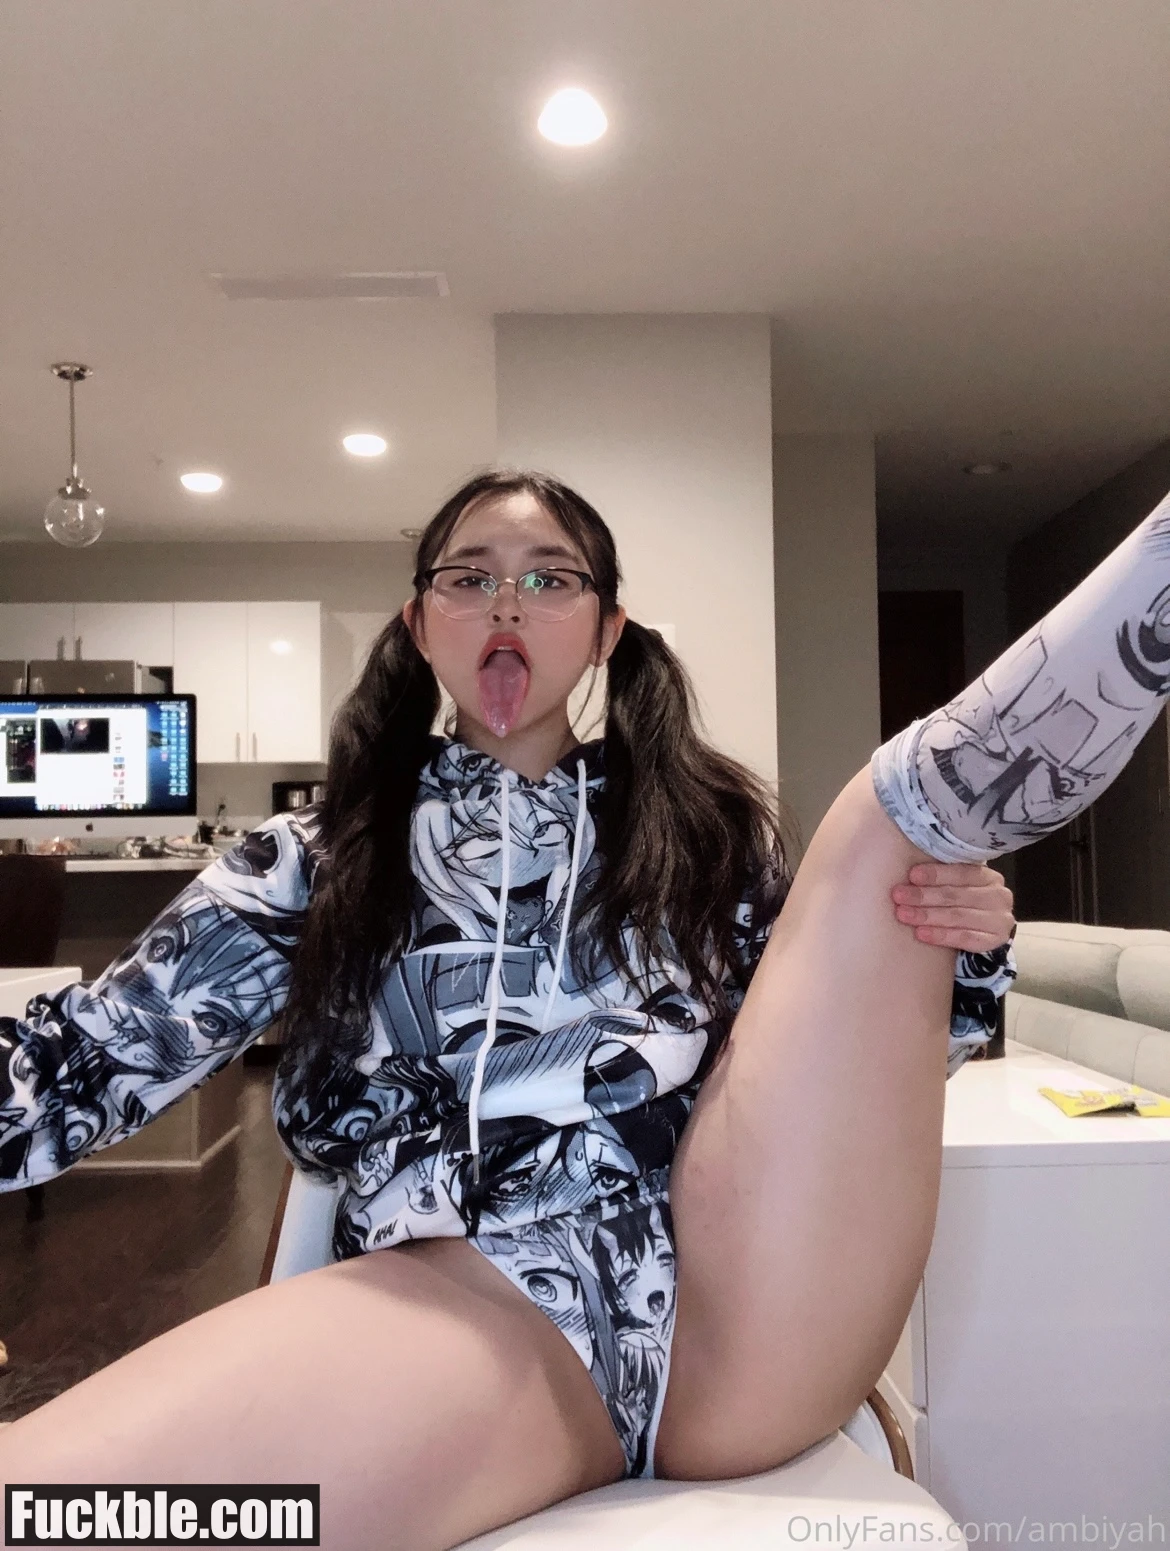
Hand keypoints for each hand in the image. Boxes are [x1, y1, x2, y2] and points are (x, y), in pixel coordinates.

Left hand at [890, 862, 1014, 952]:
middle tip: (898, 896)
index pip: (962, 872)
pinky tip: (920, 933)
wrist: (987, 932)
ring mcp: (999, 920)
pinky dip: (940, 936)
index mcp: (989, 877)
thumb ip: (944, 878)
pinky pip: (964, 938)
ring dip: (927, 915)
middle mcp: (999, 896)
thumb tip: (910, 871)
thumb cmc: (966, 903)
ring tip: (903, 914)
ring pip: (957, 916)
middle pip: (955, 895)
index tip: (912, 875)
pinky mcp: (994, 941)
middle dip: (923, 895)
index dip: (936, 874)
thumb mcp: (961, 886)